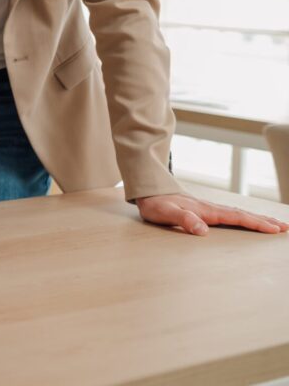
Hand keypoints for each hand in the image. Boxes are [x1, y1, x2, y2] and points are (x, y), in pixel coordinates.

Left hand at [137, 193, 288, 235]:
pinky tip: (248, 220)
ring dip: (257, 218)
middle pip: (243, 214)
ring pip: (239, 213)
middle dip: (264, 221)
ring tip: (275, 224)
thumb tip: (203, 231)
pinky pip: (231, 215)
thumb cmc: (155, 204)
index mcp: (206, 211)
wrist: (148, 191)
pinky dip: (245, 217)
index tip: (273, 228)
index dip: (255, 223)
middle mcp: (211, 209)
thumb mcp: (165, 213)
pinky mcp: (205, 211)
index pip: (236, 217)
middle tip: (285, 227)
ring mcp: (209, 209)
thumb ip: (183, 220)